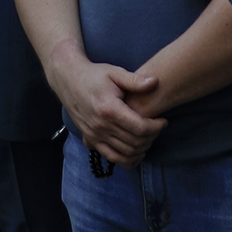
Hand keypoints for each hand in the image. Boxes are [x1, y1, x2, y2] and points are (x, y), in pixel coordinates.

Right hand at [54, 49, 164, 164]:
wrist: (68, 80)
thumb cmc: (93, 75)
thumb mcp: (114, 72)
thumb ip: (135, 80)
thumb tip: (155, 82)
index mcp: (109, 109)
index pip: (140, 128)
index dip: (156, 127)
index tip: (163, 121)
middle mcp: (101, 125)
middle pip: (135, 142)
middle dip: (152, 138)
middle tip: (157, 128)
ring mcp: (94, 135)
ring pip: (125, 153)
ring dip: (142, 149)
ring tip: (149, 138)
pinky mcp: (91, 140)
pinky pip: (112, 158)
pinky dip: (127, 159)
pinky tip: (136, 152)